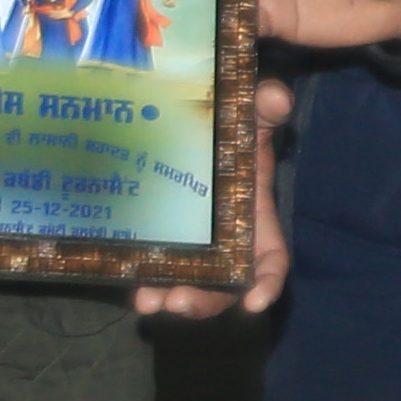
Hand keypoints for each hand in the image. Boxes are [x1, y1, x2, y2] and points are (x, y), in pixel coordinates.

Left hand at [132, 75, 292, 319]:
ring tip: (147, 302)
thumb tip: (274, 98)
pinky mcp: (163, 242)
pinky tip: (126, 283)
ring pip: (188, 285)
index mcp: (254, 220)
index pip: (270, 260)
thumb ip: (265, 108)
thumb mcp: (251, 118)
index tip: (255, 302)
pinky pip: (156, 269)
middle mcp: (227, 243)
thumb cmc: (232, 132)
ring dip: (168, 297)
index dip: (267, 284)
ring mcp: (194, 247)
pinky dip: (144, 280)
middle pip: (224, 286)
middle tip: (178, 302)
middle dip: (204, 301)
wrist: (196, 131)